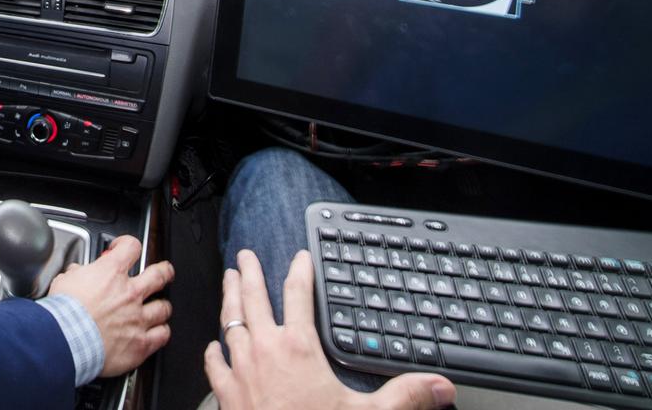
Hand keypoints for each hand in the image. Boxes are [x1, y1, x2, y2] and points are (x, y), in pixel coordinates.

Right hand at [47, 234, 174, 376]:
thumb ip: (76, 274)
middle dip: (164, 271)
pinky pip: (162, 336)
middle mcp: (130, 293)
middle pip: (160, 274)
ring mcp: (138, 318)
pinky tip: (157, 332)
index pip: (131, 247)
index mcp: (111, 274)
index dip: (128, 244)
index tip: (124, 248)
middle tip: (163, 272)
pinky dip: (161, 333)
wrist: (66, 341)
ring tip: (159, 308)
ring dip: (161, 307)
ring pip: (164, 308)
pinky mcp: (140, 343)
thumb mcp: (63, 282)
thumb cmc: (63, 314)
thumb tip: (77, 273)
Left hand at [204, 250, 454, 409]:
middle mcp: (264, 351)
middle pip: (253, 299)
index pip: (297, 295)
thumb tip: (439, 386)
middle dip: (249, 273)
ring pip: (230, 323)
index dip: (299, 271)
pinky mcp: (226, 393)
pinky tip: (213, 346)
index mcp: (298, 348)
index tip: (300, 257)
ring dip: (228, 300)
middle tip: (244, 256)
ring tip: (227, 282)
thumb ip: (404, 396)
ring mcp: (240, 370)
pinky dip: (213, 351)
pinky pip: (214, 364)